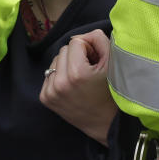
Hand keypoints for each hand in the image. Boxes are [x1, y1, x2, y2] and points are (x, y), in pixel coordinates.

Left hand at [40, 29, 117, 146]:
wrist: (106, 123)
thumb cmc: (112, 92)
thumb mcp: (113, 62)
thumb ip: (99, 39)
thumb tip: (83, 35)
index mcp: (76, 73)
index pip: (76, 41)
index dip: (89, 48)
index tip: (96, 62)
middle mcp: (59, 83)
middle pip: (64, 50)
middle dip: (77, 56)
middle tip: (90, 70)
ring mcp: (50, 92)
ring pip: (56, 61)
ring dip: (67, 65)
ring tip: (81, 79)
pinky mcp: (45, 98)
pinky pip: (49, 74)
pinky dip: (60, 76)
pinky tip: (72, 86)